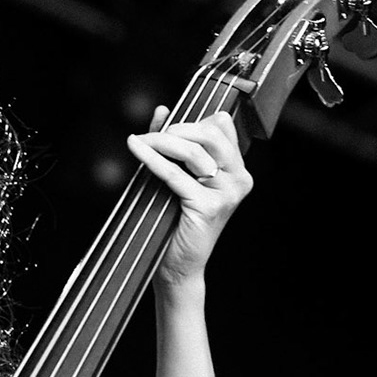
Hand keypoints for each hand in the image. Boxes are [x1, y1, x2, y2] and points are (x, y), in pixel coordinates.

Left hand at [126, 105, 251, 290]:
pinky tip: (137, 148)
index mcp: (237, 170)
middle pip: (210, 133)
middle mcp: (239, 179)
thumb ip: (173, 143)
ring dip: (161, 141)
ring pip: (193, 151)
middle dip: (177, 128)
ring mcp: (227, 194)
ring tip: (141, 141)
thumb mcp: (179, 176)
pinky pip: (175, 174)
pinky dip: (152, 158)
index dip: (192, 120)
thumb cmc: (177, 222)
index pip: (221, 126)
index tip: (167, 125)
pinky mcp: (208, 207)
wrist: (179, 266)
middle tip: (151, 134)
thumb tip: (162, 110)